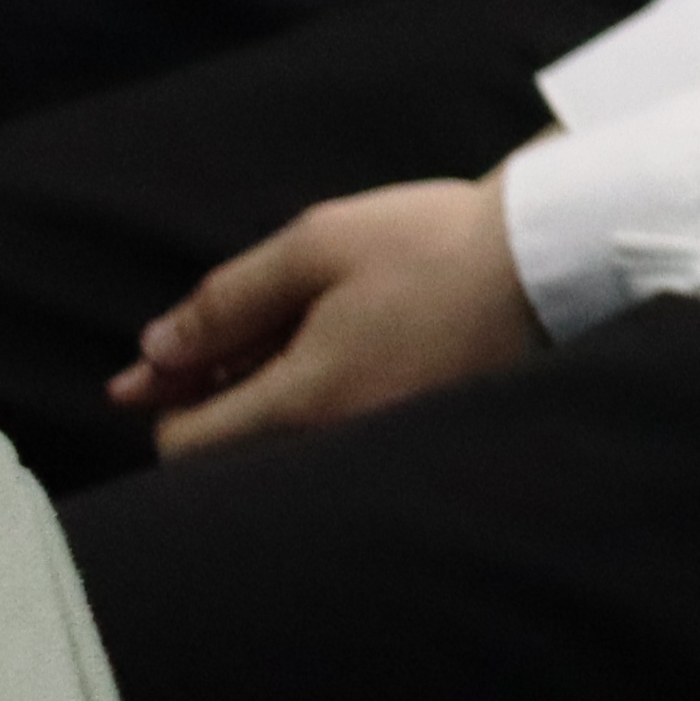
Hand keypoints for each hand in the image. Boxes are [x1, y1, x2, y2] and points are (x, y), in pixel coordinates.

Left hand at [107, 174, 540, 458]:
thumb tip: (151, 353)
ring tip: (278, 332)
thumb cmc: (431, 244)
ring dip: (257, 399)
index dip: (162, 399)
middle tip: (212, 339)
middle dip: (206, 401)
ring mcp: (379, 444)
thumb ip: (225, 301)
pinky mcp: (415, 434)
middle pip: (229, 456)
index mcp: (304, 402)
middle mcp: (335, 444)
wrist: (549, 256)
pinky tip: (329, 349)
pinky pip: (331, 435)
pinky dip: (309, 402)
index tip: (166, 357)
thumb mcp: (316, 245)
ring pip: (280, 445)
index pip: (185, 445)